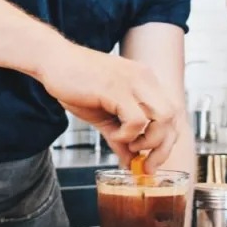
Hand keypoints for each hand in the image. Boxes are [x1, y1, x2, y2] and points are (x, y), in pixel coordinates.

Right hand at [38, 43, 181, 170]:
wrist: (52, 61)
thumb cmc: (75, 83)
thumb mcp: (103, 116)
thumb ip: (119, 137)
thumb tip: (130, 162)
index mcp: (146, 81)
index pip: (174, 113)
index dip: (168, 140)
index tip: (152, 161)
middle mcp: (145, 79)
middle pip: (174, 117)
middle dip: (163, 147)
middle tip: (146, 164)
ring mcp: (133, 82)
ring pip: (163, 118)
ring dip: (149, 141)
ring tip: (128, 145)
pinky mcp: (116, 88)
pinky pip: (137, 119)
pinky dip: (129, 135)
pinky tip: (114, 134)